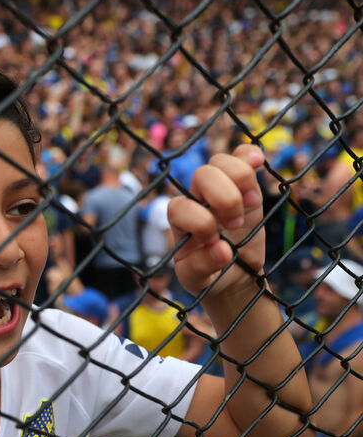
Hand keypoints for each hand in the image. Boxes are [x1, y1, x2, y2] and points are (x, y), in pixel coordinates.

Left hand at [169, 144, 264, 298]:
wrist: (232, 274)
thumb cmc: (209, 275)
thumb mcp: (198, 281)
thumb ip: (202, 268)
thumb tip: (221, 250)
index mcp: (179, 221)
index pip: (179, 207)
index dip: (199, 222)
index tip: (215, 242)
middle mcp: (197, 200)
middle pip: (202, 174)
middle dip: (224, 198)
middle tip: (234, 225)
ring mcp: (221, 190)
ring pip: (221, 162)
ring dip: (240, 180)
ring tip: (249, 204)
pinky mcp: (245, 187)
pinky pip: (242, 158)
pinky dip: (249, 155)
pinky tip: (258, 161)